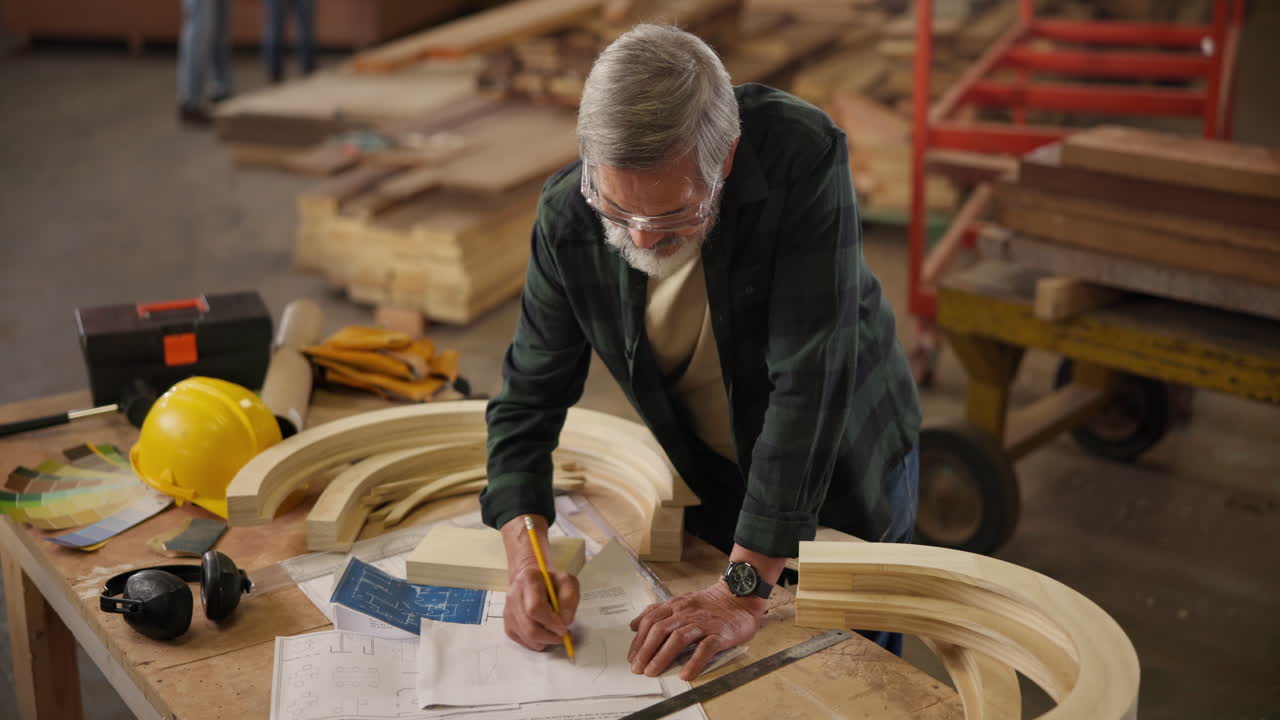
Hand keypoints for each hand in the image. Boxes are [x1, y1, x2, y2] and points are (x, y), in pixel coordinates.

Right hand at [504, 561, 579, 651]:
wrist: (532, 577)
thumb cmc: (551, 580)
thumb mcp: (568, 581)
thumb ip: (569, 599)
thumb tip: (564, 621)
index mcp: (529, 580)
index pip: (535, 608)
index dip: (551, 622)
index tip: (564, 627)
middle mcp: (514, 595)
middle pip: (529, 627)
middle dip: (549, 637)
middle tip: (563, 636)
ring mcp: (509, 610)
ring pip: (526, 636)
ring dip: (545, 641)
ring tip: (555, 633)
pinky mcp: (507, 622)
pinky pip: (522, 640)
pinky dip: (536, 642)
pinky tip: (544, 633)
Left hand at [627, 582, 764, 680]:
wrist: (739, 597)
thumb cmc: (709, 604)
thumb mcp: (680, 602)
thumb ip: (657, 612)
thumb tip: (633, 625)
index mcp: (676, 605)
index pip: (651, 621)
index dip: (638, 640)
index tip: (632, 657)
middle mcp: (686, 613)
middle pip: (660, 630)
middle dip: (646, 651)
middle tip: (638, 668)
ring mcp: (703, 623)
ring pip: (678, 638)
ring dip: (662, 656)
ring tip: (653, 672)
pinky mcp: (719, 634)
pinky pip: (705, 648)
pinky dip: (694, 662)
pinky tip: (685, 674)